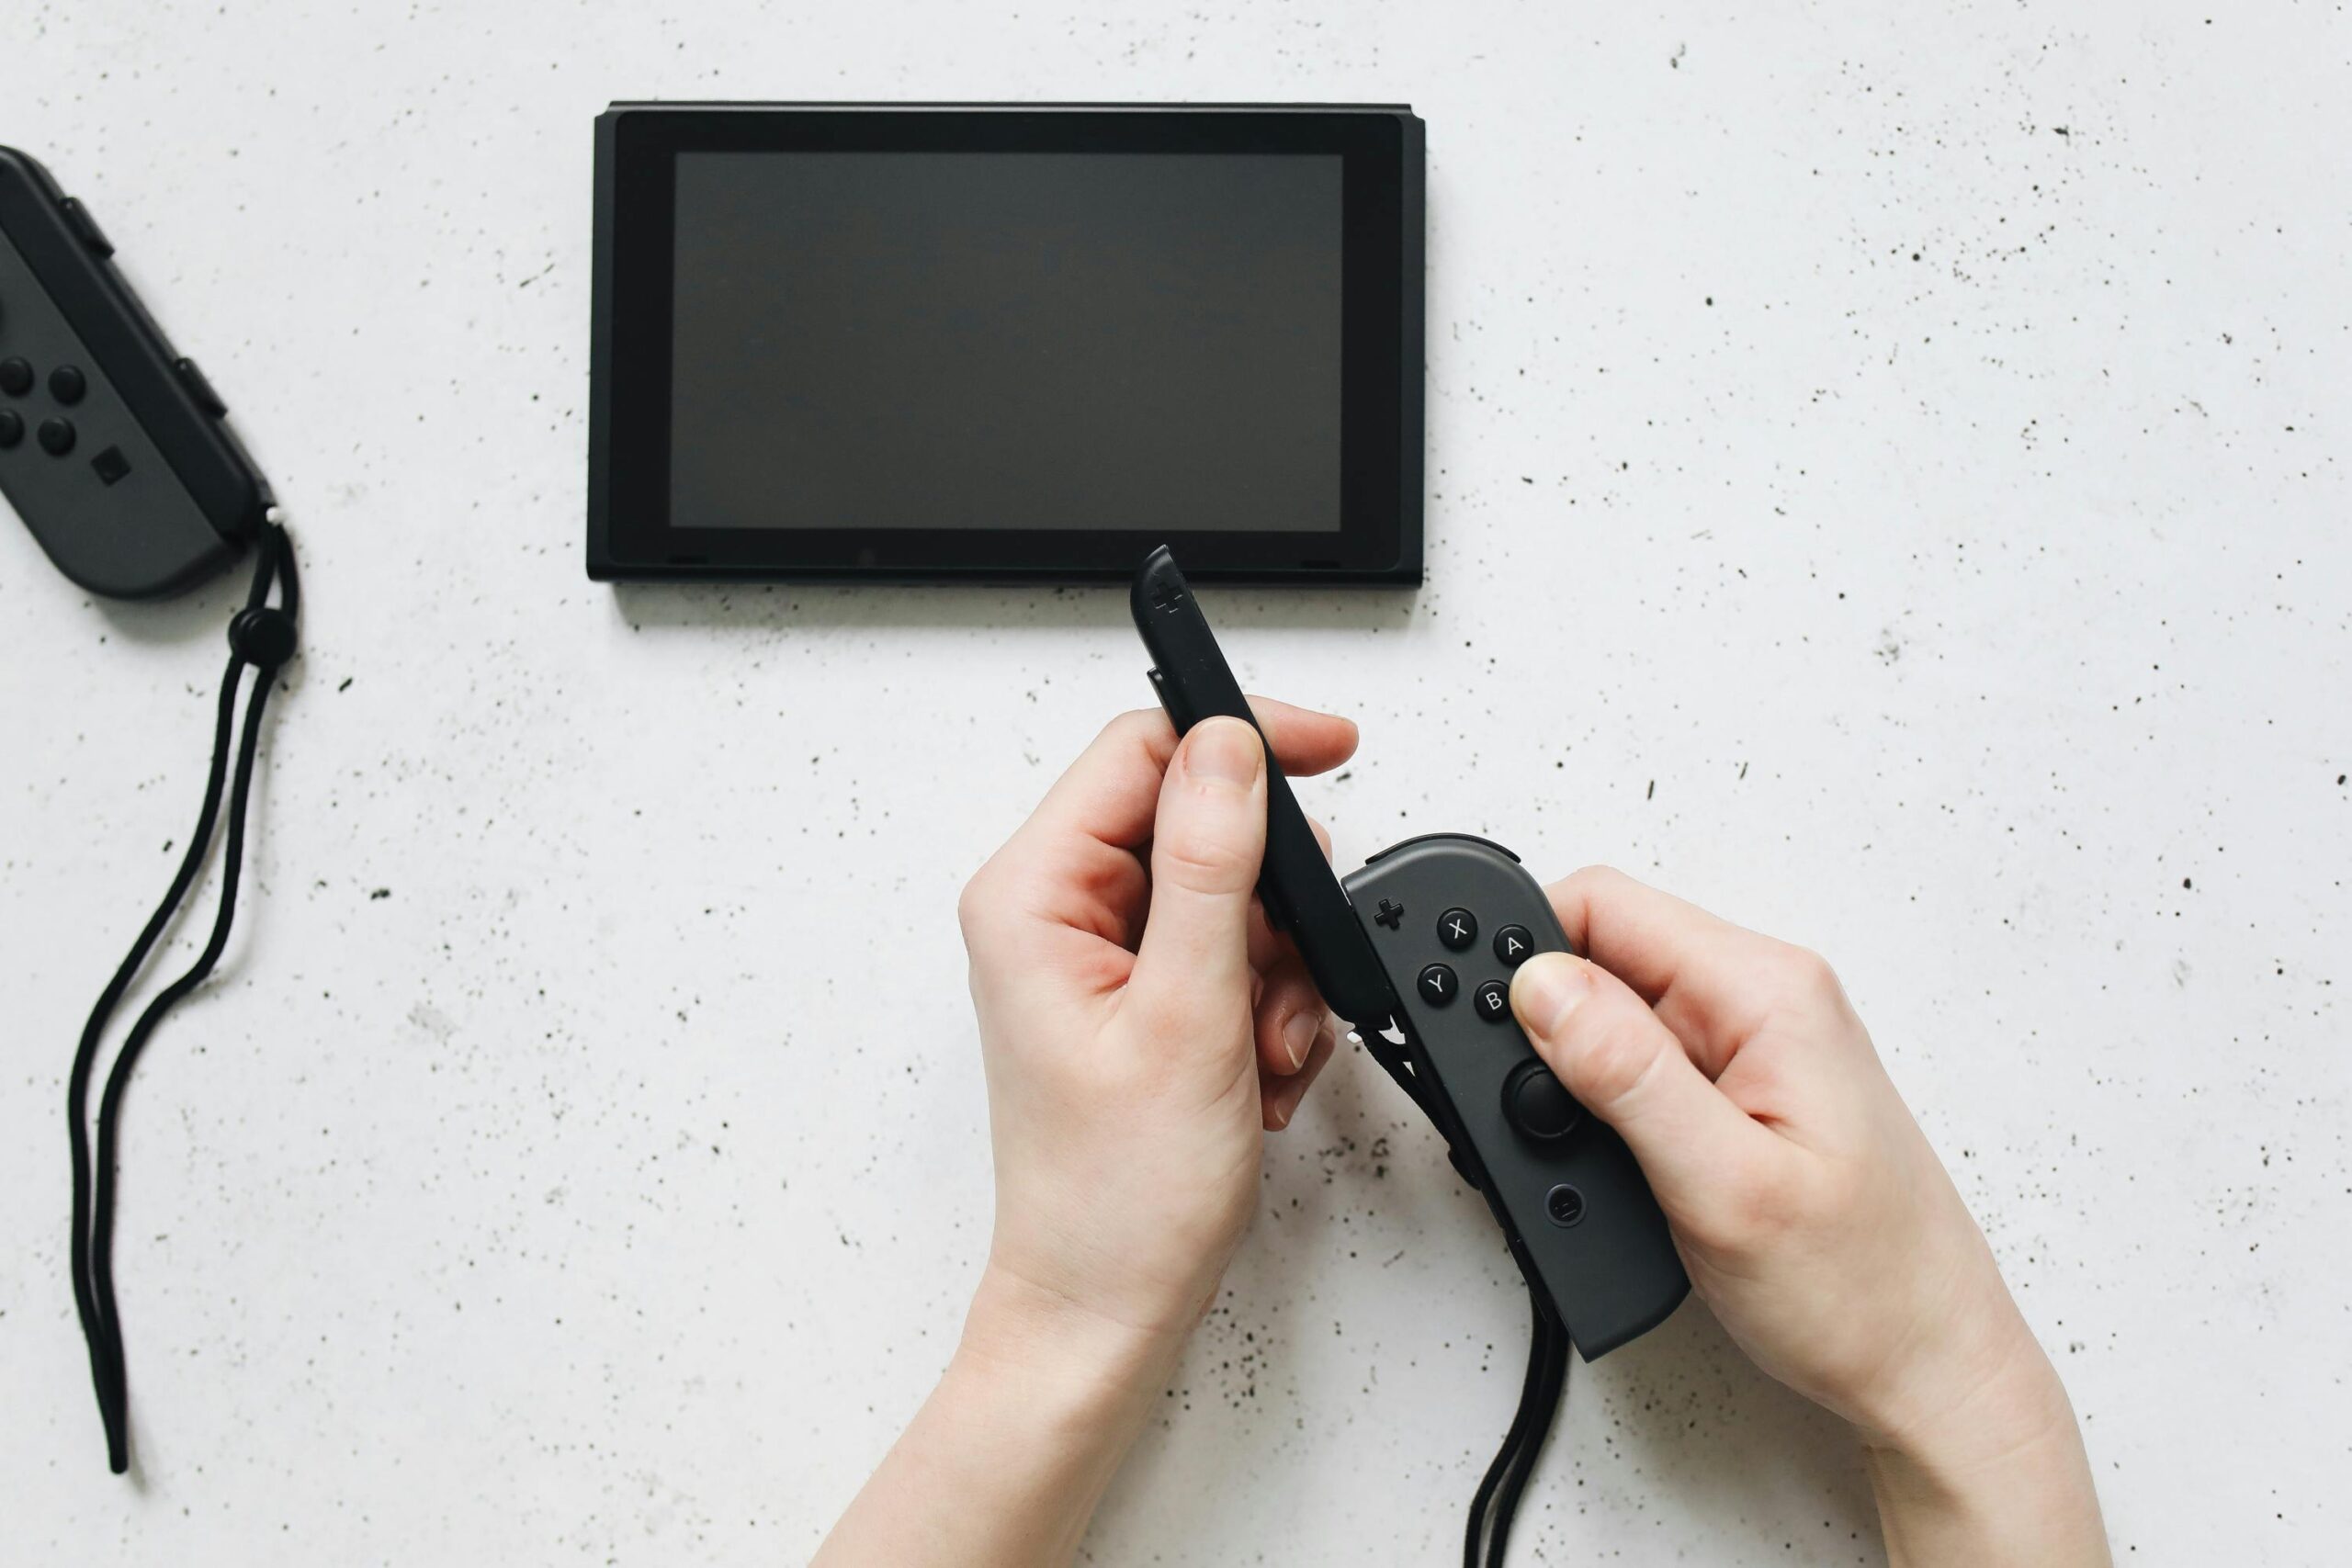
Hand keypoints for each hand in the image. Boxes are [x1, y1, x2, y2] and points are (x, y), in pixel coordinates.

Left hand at [817, 699, 1356, 1567]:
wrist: (1107, 1311)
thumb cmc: (1117, 1197)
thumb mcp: (1188, 1015)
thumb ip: (1213, 865)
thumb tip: (1231, 746)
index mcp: (1033, 894)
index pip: (1142, 749)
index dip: (1241, 739)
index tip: (1326, 749)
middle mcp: (1054, 911)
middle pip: (1196, 820)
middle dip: (1268, 900)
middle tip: (1279, 977)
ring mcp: (1095, 957)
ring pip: (1229, 894)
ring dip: (1274, 970)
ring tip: (1259, 1051)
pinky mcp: (1136, 997)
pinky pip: (1230, 953)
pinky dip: (1265, 1008)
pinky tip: (1254, 1073)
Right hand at [1508, 868, 2107, 1565]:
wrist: (1930, 1373)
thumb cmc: (1864, 1291)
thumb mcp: (1724, 1186)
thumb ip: (1626, 1074)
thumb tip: (1540, 986)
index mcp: (1769, 991)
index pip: (1603, 903)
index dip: (1528, 958)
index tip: (1499, 1036)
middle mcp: (1766, 1000)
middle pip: (1602, 953)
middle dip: (1545, 1023)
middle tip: (1542, 1115)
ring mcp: (1756, 1046)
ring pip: (1614, 1014)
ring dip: (1574, 1074)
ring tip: (1591, 1155)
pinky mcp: (1743, 1092)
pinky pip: (1643, 1066)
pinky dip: (1606, 1109)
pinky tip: (1618, 1164)